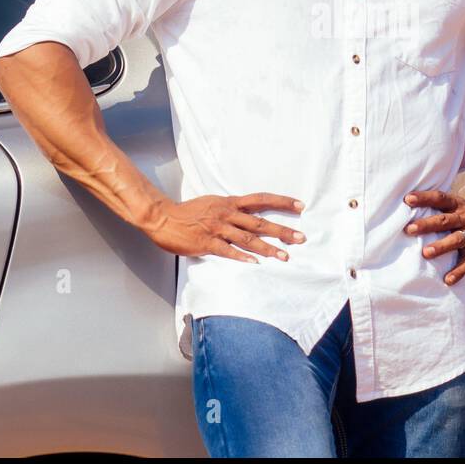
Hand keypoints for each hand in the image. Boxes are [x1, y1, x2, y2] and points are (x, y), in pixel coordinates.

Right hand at [142, 192, 305, 262]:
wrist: (163, 217)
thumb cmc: (188, 212)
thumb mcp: (213, 204)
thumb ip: (231, 209)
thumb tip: (247, 215)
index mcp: (229, 203)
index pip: (261, 199)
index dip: (282, 201)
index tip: (301, 205)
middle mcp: (227, 214)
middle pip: (260, 222)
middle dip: (282, 230)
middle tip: (301, 238)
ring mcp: (217, 228)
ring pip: (248, 239)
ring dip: (268, 248)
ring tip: (284, 256)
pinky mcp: (206, 243)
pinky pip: (228, 251)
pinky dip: (242, 257)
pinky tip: (255, 264)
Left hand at [403, 190, 464, 285]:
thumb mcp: (460, 209)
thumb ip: (441, 209)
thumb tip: (408, 208)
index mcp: (458, 206)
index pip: (440, 198)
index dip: (424, 198)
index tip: (408, 199)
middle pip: (445, 220)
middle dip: (427, 224)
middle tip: (410, 229)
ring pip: (456, 240)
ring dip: (440, 246)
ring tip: (426, 253)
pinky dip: (458, 272)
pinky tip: (447, 280)